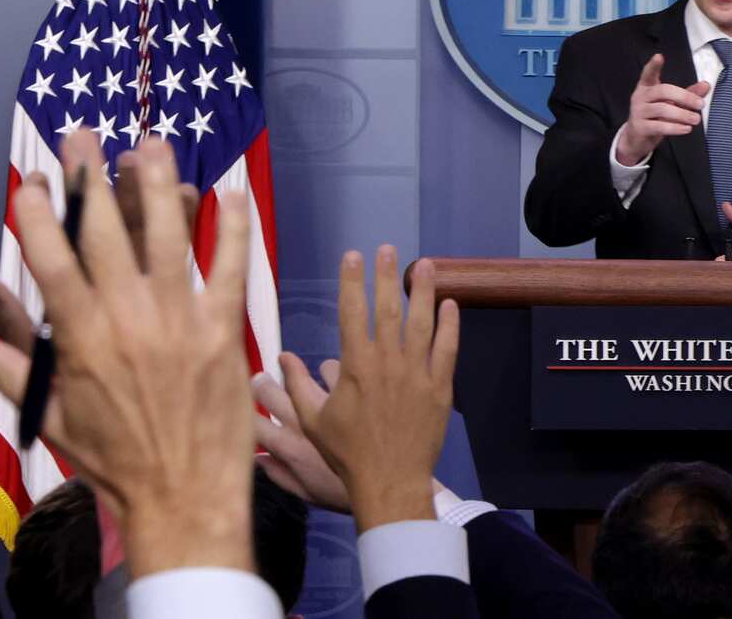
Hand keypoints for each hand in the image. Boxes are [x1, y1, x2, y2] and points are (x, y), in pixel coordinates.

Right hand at [0, 130, 256, 577]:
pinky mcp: (224, 329)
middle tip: (82, 134)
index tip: (31, 178)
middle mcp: (128, 318)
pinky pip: (231, 267)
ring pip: (167, 236)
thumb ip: (15, 371)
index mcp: (82, 339)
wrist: (184, 498)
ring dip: (156, 184)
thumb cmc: (117, 463)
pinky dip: (232, 228)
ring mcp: (181, 320)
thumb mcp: (55, 421)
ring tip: (148, 142)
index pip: (51, 262)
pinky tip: (230, 191)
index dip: (38, 215)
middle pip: (105, 233)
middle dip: (90, 177)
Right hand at [253, 359, 351, 513]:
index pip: (252, 423)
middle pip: (268, 394)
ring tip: (297, 371)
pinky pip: (333, 368)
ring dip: (299, 374)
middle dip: (261, 385)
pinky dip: (332, 369)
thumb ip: (281, 475)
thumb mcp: (310, 493)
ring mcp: (325, 404)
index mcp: (289, 447)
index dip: (241, 412)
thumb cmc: (347, 493)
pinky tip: (336, 372)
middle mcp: (302, 422)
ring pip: (299, 377)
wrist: (392, 483)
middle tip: (261, 379)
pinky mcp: (353, 389)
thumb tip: (258, 458)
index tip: (242, 405)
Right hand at [286, 247, 459, 532]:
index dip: (351, 281)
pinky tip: (451, 305)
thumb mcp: (313, 421)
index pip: (351, 312)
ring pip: (422, 323)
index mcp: (355, 366)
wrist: (390, 482)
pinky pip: (447, 350)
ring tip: (425, 264)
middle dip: (386, 276)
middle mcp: (387, 362)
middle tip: (388, 249)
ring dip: (423, 291)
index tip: (352, 256)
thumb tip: (281, 357)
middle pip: (388, 309)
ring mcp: (417, 373)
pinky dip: (450, 326)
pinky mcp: (440, 388)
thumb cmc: (348, 454)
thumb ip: (297, 385)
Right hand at [615, 53, 710, 164]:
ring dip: (683, 114)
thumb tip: (706, 85)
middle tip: (700, 104)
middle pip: (663, 91)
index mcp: (647, 87)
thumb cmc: (655, 117)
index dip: (653, 66)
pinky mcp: (639, 127)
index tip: (659, 56)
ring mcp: (638, 112)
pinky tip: (686, 129)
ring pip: (662, 109)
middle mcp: (640, 97)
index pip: (648, 74)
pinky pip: (659, 126)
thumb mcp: (671, 104)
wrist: (636, 139)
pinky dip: (675, 128)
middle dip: (684, 97)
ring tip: (696, 119)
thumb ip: (688, 95)